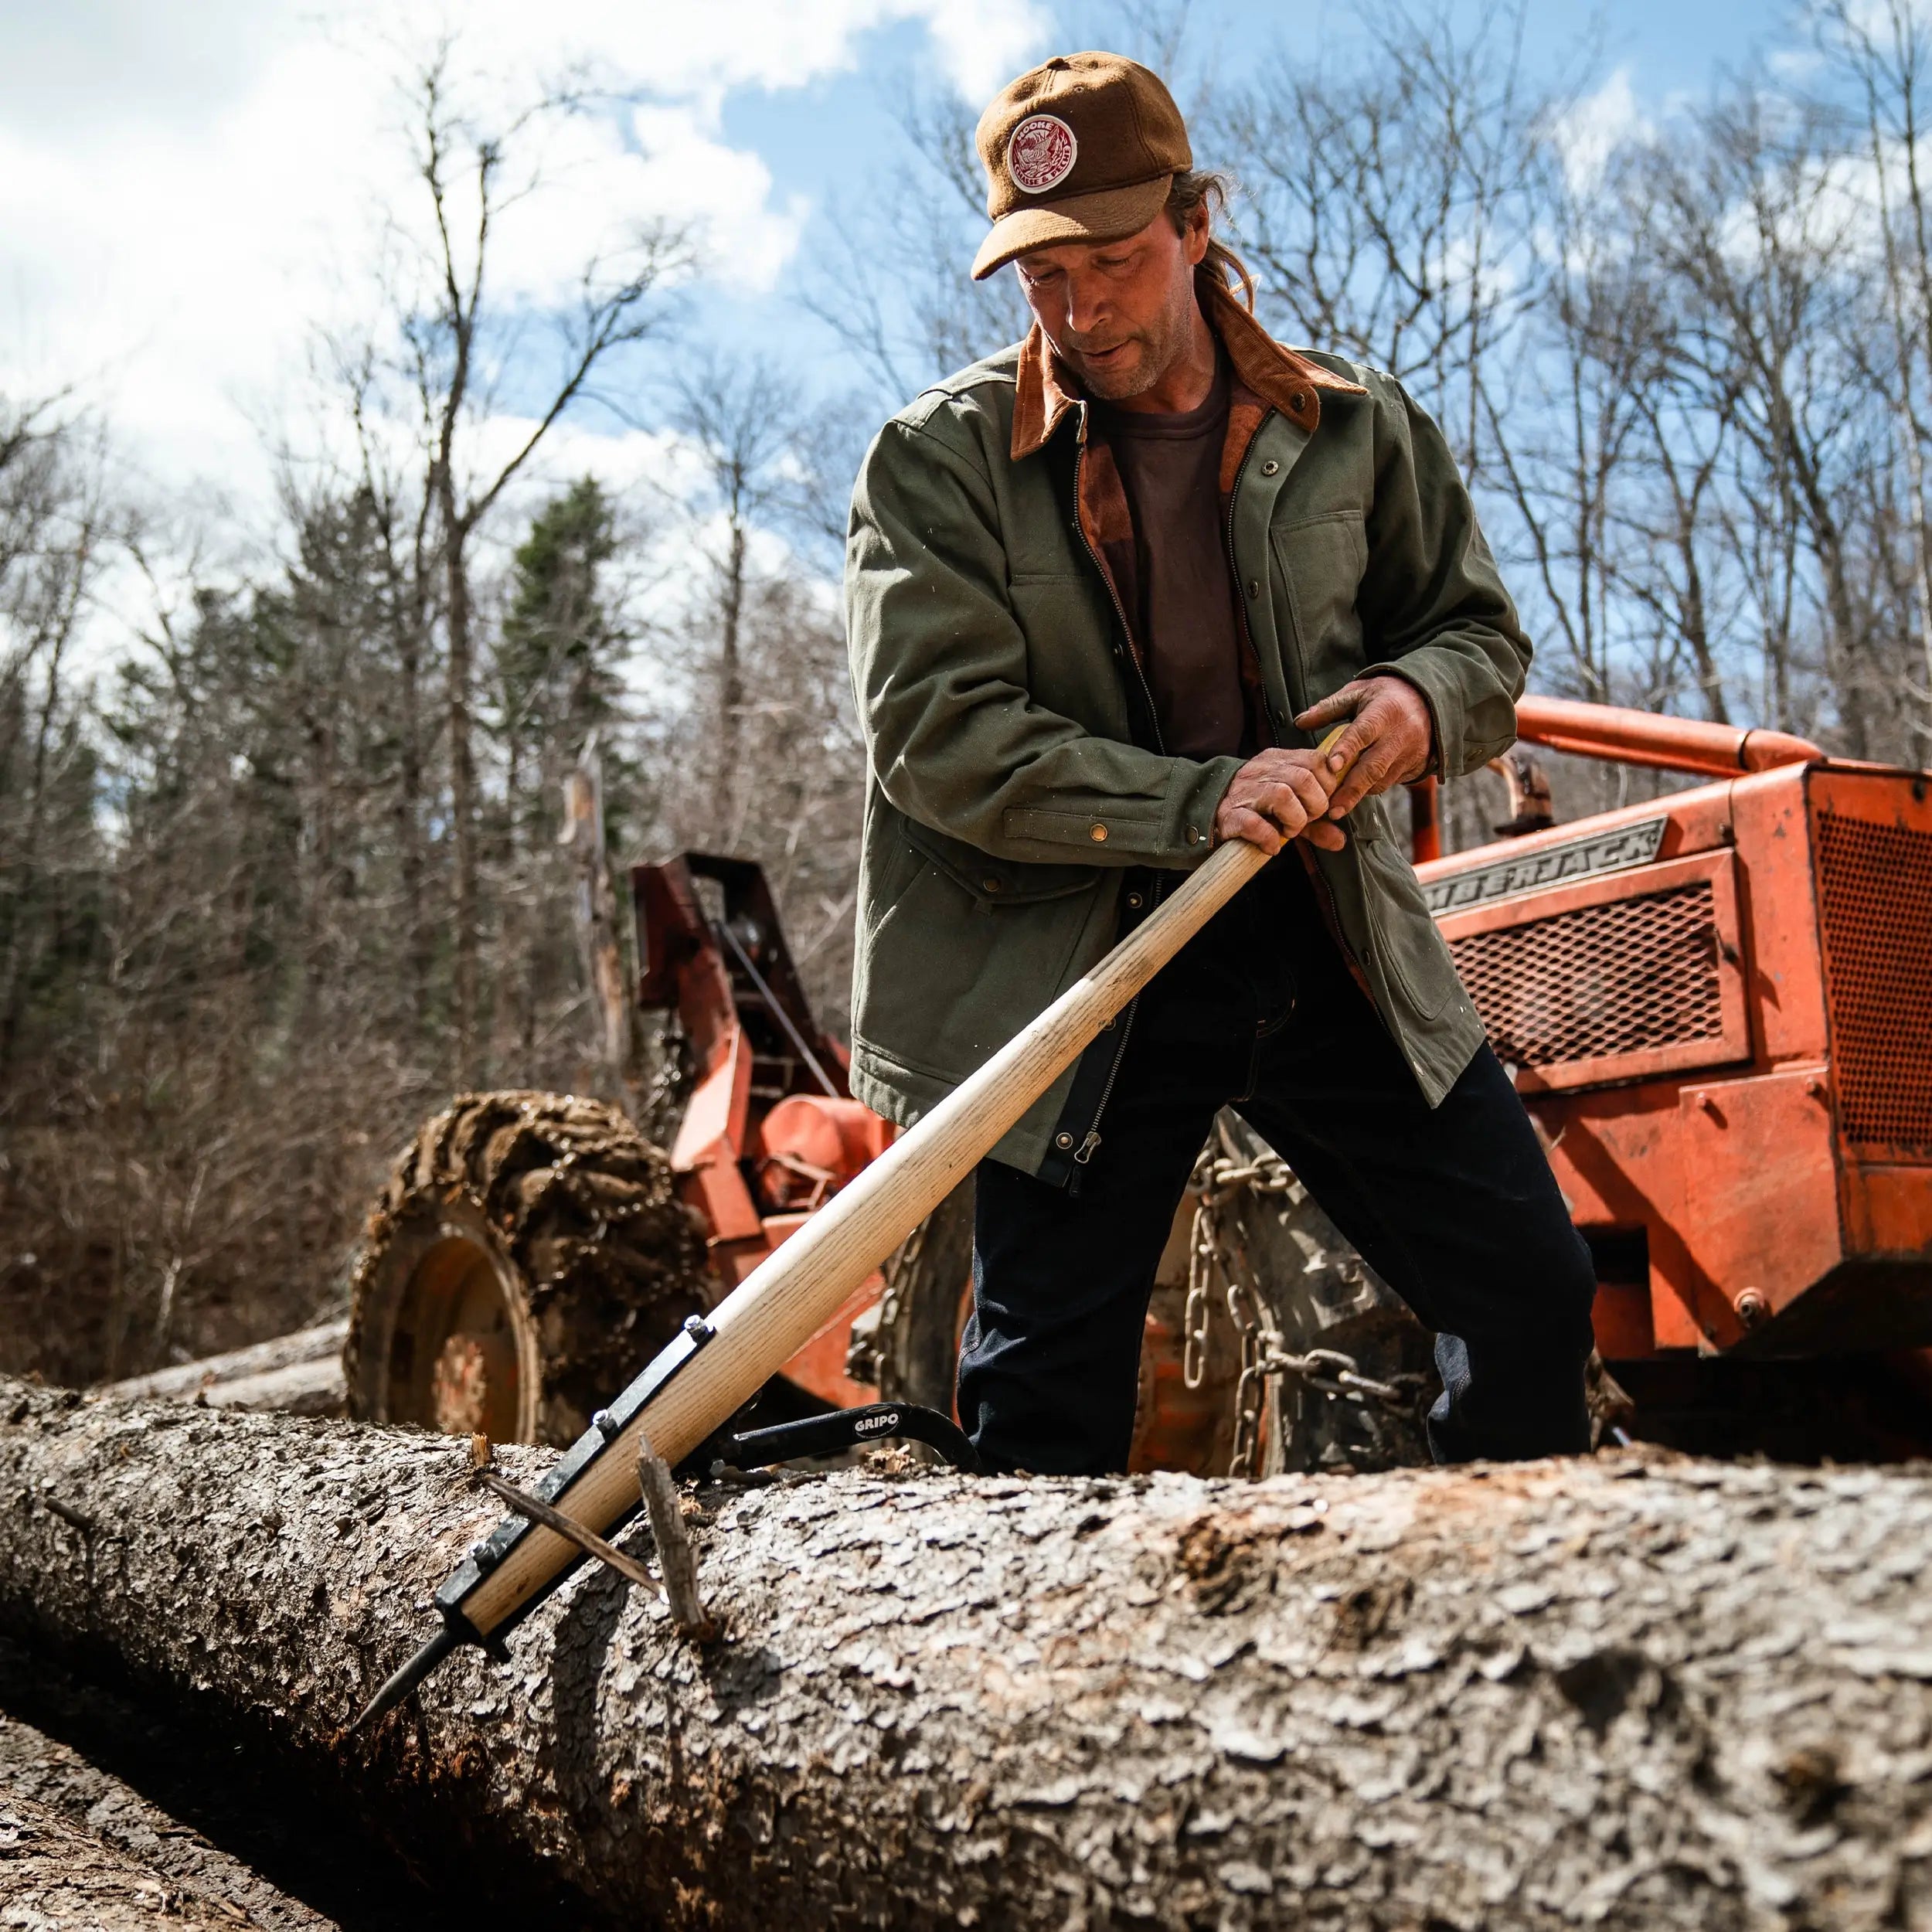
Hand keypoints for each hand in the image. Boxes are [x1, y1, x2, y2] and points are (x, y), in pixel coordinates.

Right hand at [1213, 747, 1347, 854]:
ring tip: (1289, 832)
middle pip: (1303, 778)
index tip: (1322, 804)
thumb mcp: (1288, 811)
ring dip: (1294, 819)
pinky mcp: (1229, 815)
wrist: (1205, 811)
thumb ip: (1314, 823)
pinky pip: (1255, 823)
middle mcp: (1261, 770)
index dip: (1327, 785)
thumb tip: (1339, 840)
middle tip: (1306, 821)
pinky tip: (1271, 846)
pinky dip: (1269, 838)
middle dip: (1314, 806)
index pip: (1316, 760)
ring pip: (1282, 795)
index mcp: (1278, 761)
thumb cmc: (1253, 809)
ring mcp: (1244, 791)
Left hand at [1295, 676, 1434, 819]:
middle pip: (1374, 767)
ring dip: (1358, 794)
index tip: (1331, 767)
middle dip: (1351, 791)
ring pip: (1382, 780)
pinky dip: (1371, 789)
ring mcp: (1410, 753)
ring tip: (1336, 807)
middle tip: (1332, 810)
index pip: (1363, 733)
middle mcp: (1400, 734)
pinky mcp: (1416, 766)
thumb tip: (1299, 722)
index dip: (1347, 750)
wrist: (1429, 700)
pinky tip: (1354, 794)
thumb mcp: (1359, 692)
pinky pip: (1390, 783)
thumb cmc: (1386, 696)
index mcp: (1383, 711)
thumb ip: (1329, 708)